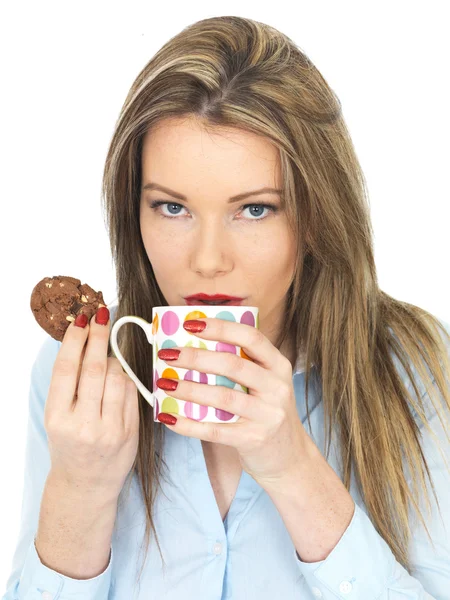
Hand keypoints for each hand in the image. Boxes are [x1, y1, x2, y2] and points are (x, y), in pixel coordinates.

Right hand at [44, 308, 139, 500]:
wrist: (85, 486)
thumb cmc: (69, 445)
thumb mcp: (59, 417)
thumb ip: (70, 385)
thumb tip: (85, 340)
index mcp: (57, 418)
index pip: (66, 370)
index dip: (75, 340)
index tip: (81, 318)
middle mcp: (83, 424)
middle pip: (93, 369)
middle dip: (98, 337)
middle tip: (101, 314)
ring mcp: (110, 430)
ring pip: (117, 378)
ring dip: (112, 361)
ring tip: (105, 360)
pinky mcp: (131, 433)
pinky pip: (131, 393)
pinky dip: (125, 379)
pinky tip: (118, 378)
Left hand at [156, 318, 308, 486]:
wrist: (291, 459)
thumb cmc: (268, 414)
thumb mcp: (266, 384)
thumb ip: (243, 365)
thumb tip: (194, 345)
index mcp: (278, 366)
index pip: (250, 337)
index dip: (220, 327)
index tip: (191, 323)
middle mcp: (277, 387)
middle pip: (233, 365)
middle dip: (196, 357)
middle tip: (168, 354)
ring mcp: (267, 415)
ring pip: (222, 397)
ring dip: (189, 389)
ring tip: (164, 383)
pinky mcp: (254, 440)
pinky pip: (215, 430)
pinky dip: (188, 424)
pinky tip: (169, 417)